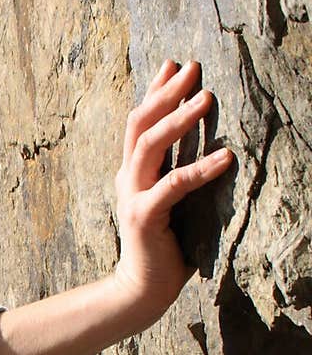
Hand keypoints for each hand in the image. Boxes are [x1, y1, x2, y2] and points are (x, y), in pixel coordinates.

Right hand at [113, 59, 234, 322]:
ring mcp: (133, 197)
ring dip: (179, 119)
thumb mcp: (169, 202)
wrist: (141, 290)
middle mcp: (128, 180)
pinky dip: (200, 168)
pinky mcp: (145, 218)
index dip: (154, 91)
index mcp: (132, 174)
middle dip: (165, 93)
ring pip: (150, 146)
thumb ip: (175, 176)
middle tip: (192, 68)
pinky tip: (226, 156)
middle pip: (139, 125)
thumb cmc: (164, 248)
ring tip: (206, 98)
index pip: (139, 123)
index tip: (173, 64)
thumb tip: (210, 146)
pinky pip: (174, 185)